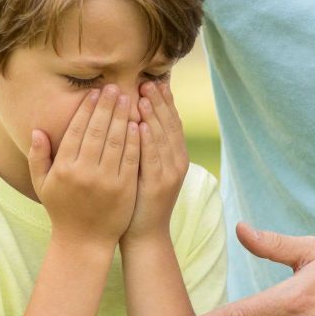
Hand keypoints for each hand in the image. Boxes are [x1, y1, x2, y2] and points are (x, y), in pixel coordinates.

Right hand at [29, 87, 137, 248]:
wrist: (84, 241)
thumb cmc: (62, 209)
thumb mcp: (43, 184)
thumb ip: (39, 156)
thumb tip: (38, 129)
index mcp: (64, 168)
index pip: (77, 131)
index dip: (86, 109)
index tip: (94, 93)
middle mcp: (85, 172)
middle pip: (98, 131)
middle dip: (107, 106)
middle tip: (114, 87)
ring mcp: (107, 181)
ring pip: (116, 141)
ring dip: (123, 117)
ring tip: (128, 98)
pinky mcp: (125, 188)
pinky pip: (131, 158)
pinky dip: (135, 139)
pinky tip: (139, 123)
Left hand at [124, 80, 187, 242]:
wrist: (144, 234)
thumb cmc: (139, 200)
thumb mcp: (146, 169)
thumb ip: (146, 146)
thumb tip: (137, 118)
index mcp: (175, 156)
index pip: (172, 121)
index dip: (165, 101)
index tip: (154, 81)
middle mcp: (177, 161)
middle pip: (170, 124)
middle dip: (159, 101)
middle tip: (148, 81)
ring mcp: (170, 173)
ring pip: (163, 138)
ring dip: (154, 115)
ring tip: (144, 95)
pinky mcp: (158, 185)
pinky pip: (154, 158)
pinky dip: (149, 140)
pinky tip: (142, 125)